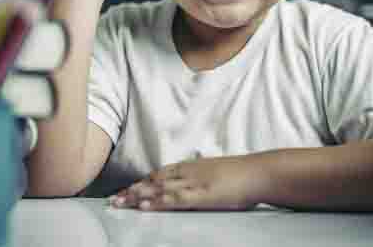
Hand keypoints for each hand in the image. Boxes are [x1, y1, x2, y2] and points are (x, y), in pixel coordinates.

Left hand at [109, 156, 263, 210]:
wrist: (259, 172)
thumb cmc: (242, 174)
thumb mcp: (216, 171)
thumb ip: (201, 176)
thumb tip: (191, 182)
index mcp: (192, 166)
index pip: (160, 173)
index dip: (142, 182)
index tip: (126, 190)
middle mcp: (188, 172)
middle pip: (154, 180)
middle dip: (132, 190)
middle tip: (113, 199)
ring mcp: (194, 183)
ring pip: (159, 189)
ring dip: (137, 196)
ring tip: (120, 203)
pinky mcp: (201, 195)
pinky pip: (175, 199)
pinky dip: (157, 202)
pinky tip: (145, 207)